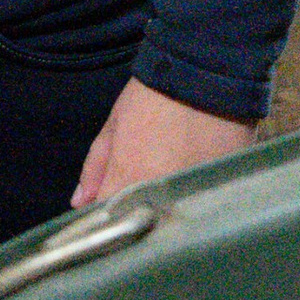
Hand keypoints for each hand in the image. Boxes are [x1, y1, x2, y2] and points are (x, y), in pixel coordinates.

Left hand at [73, 76, 254, 210]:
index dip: (104, 218)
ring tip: (171, 184)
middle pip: (141, 224)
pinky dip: (194, 199)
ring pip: (172, 219)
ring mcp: (190, 196)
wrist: (205, 75)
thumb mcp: (114, 125)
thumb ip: (95, 166)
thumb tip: (80, 199)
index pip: (105, 220)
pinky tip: (195, 180)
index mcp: (127, 180)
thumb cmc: (155, 95)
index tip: (107, 210)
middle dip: (137, 217)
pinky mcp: (219, 189)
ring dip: (166, 211)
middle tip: (142, 192)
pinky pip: (201, 205)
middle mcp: (158, 196)